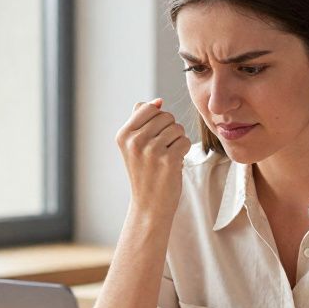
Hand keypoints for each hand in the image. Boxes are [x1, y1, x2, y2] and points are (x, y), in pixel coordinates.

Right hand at [115, 98, 190, 218]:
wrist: (149, 206)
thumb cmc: (145, 173)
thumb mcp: (133, 146)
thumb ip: (141, 121)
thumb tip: (158, 102)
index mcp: (123, 135)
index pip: (148, 108)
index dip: (157, 120)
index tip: (153, 137)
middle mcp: (134, 141)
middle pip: (165, 116)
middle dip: (169, 130)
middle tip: (161, 150)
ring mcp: (151, 150)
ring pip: (177, 128)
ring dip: (177, 141)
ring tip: (166, 157)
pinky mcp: (168, 160)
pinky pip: (185, 141)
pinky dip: (184, 151)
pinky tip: (174, 164)